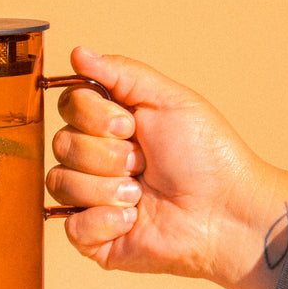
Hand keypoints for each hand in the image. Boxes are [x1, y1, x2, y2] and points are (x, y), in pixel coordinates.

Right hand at [46, 48, 287, 288]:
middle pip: (61, 144)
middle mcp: (95, 160)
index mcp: (109, 126)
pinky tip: (133, 219)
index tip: (130, 124)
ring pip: (61, 183)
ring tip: (140, 193)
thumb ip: (120, 73)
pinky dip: (104, 220)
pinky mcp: (92, 236)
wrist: (226, 211)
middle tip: (143, 163)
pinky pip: (70, 224)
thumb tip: (78, 52)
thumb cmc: (208, 157)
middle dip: (107, 154)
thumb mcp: (169, 100)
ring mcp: (90, 199)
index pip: (68, 107)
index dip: (94, 116)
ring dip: (107, 188)